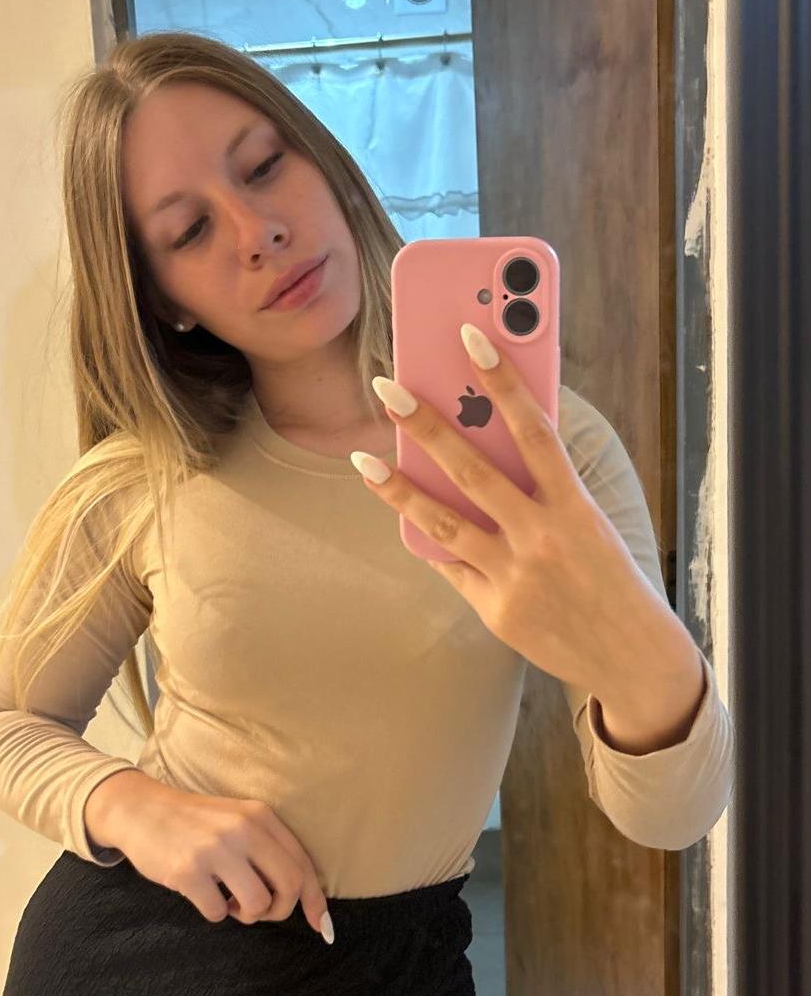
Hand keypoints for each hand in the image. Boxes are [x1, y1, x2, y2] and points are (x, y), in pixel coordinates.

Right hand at [86, 777, 333, 941]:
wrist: (141, 810)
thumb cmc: (196, 824)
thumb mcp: (238, 820)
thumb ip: (268, 849)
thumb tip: (303, 897)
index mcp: (261, 816)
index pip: (302, 863)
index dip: (315, 901)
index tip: (321, 927)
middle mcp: (243, 829)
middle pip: (289, 886)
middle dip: (280, 910)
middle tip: (259, 910)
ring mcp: (215, 849)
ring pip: (257, 904)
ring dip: (245, 914)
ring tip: (228, 901)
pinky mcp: (187, 871)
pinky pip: (216, 912)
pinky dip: (213, 913)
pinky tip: (202, 894)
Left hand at [356, 322, 673, 701]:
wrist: (632, 656)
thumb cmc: (609, 575)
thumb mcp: (589, 522)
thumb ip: (545, 488)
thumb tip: (488, 444)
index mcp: (574, 506)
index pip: (534, 431)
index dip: (503, 382)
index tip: (472, 338)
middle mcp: (542, 539)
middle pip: (472, 471)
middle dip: (426, 425)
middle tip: (387, 387)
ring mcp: (514, 577)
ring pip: (443, 523)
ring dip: (398, 487)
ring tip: (364, 459)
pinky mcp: (496, 610)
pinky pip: (452, 565)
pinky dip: (428, 538)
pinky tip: (401, 512)